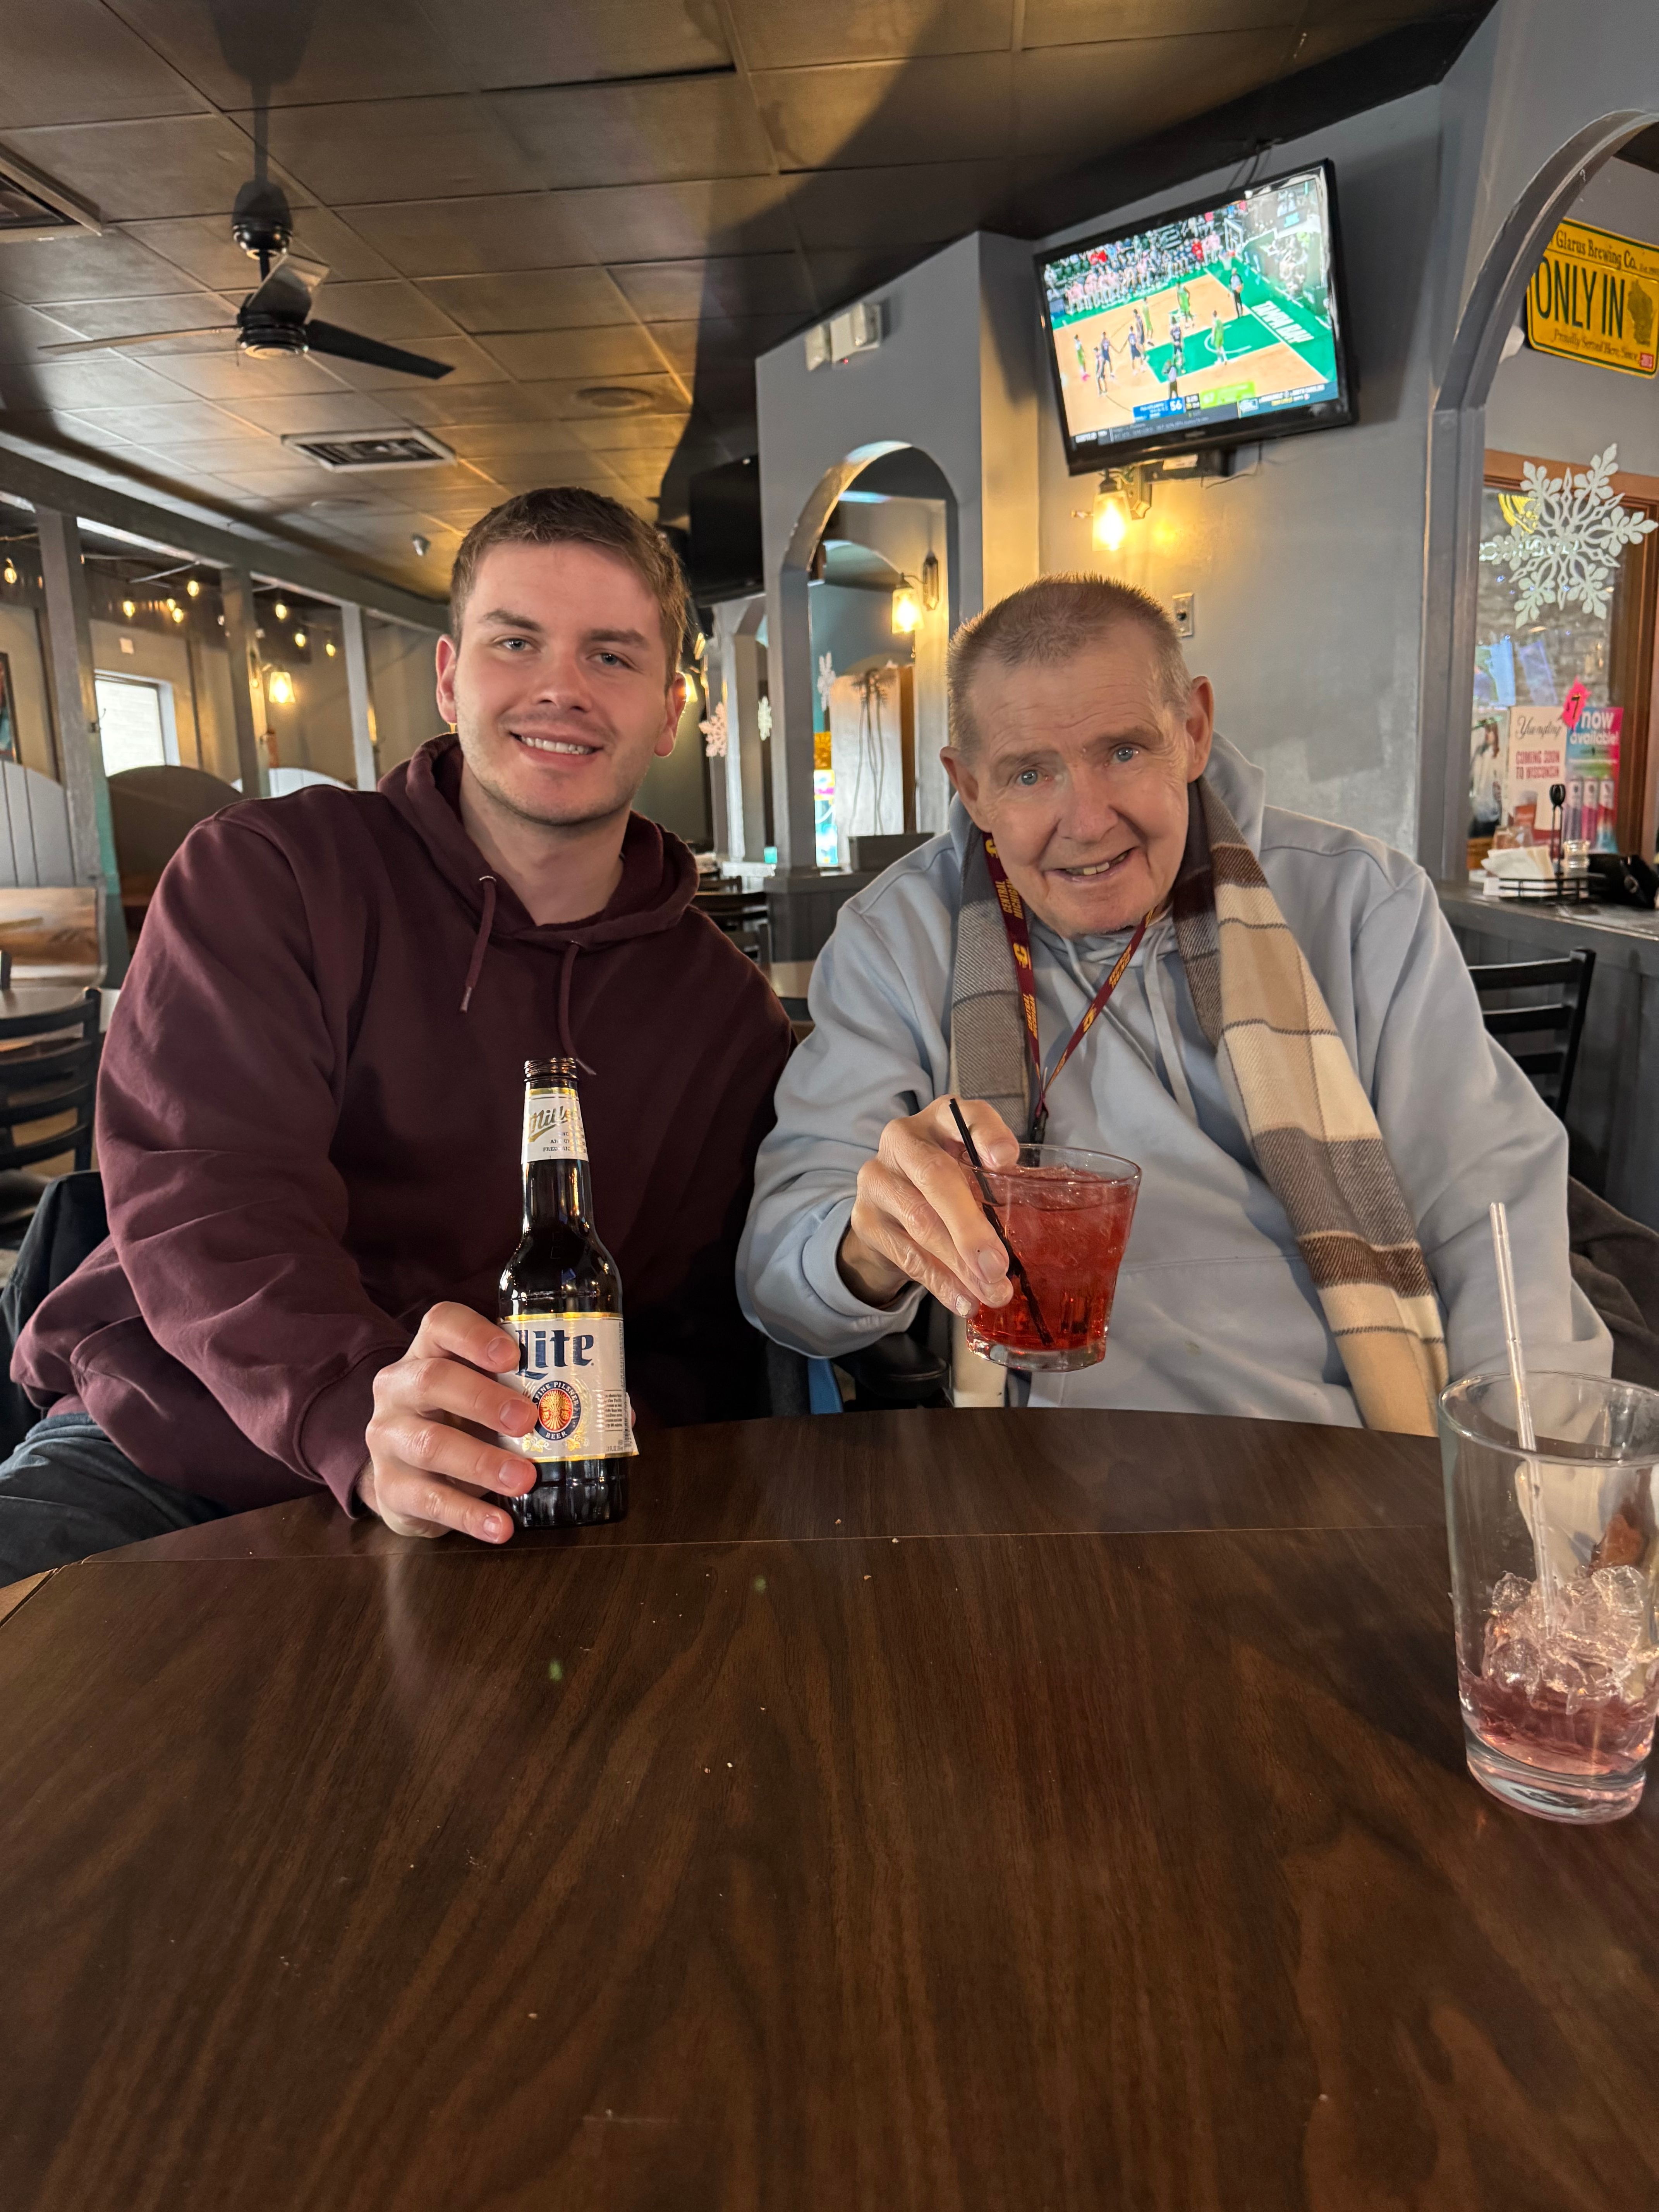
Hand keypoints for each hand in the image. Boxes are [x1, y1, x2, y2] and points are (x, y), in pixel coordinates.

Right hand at [358, 1302, 536, 1543]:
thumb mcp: (492, 1399)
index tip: (513, 1355)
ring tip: (523, 1478)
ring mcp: (388, 1438)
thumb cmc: (463, 1423)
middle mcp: (399, 1388)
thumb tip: (619, 1411)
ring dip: (481, 1462)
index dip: (474, 1335)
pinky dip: (469, 1514)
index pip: (441, 1324)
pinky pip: (428, 1500)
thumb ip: (545, 1396)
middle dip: (484, 1399)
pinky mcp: (390, 1487)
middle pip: (433, 1380)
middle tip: (528, 1420)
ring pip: (429, 1444)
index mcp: (428, 1353)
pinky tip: (501, 1527)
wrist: (407, 1477)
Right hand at [836, 1096, 1018, 1314]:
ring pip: (920, 1223)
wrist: (891, 1208)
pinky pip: (905, 1254)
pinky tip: (963, 1300)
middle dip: (970, 1226)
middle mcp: (903, 1140)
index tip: (1006, 1161)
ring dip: (959, 1265)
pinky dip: (938, 1281)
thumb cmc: (949, 1183)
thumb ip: (994, 1185)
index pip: (963, 1114)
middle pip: (935, 1178)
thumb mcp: (973, 1171)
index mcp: (940, 1119)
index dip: (986, 1135)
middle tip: (998, 1265)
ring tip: (991, 1292)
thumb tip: (1029, 1235)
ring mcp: (877, 1178)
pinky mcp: (865, 1218)